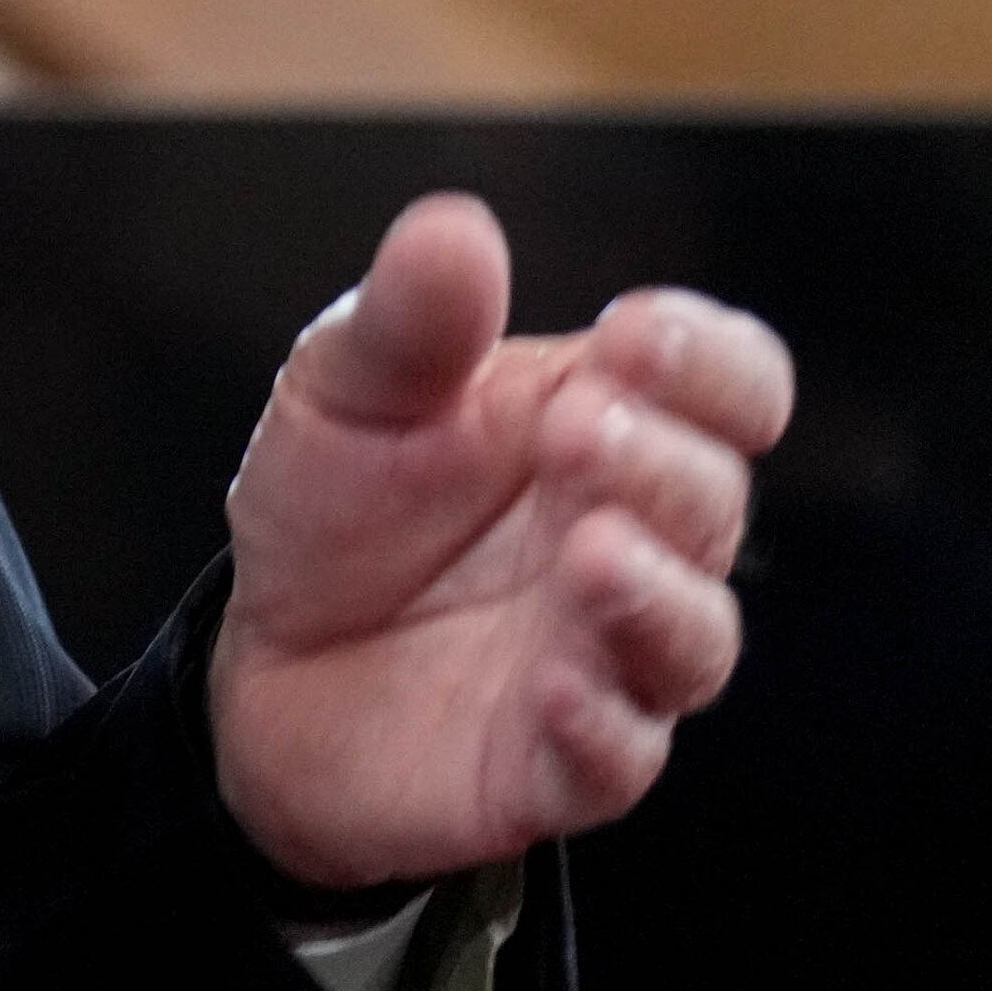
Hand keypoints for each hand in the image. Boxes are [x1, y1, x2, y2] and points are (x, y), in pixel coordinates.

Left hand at [212, 193, 794, 890]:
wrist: (262, 662)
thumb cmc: (335, 509)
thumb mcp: (342, 392)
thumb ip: (407, 321)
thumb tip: (457, 227)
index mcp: (603, 423)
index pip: (729, 384)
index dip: (709, 361)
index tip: (640, 339)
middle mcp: (634, 539)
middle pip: (713, 499)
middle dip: (660, 460)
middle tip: (576, 432)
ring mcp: (608, 656)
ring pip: (693, 638)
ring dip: (656, 593)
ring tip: (593, 550)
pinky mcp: (560, 763)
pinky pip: (615, 757)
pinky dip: (598, 723)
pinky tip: (553, 686)